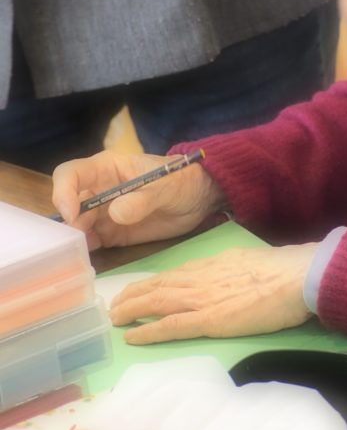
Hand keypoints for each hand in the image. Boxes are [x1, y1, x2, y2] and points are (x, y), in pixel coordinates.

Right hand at [51, 150, 224, 249]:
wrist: (200, 197)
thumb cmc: (182, 180)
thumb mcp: (166, 187)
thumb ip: (142, 199)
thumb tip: (115, 212)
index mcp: (108, 168)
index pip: (70, 174)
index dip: (63, 192)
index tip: (71, 214)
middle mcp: (99, 190)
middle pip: (68, 204)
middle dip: (68, 224)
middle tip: (78, 243)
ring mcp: (104, 213)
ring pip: (76, 226)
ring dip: (74, 240)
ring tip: (80, 255)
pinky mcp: (112, 233)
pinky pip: (90, 242)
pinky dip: (85, 251)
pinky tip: (88, 261)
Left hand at [108, 244, 317, 343]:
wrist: (295, 276)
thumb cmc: (282, 270)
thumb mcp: (248, 259)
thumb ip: (229, 268)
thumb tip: (222, 275)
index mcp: (213, 263)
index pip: (174, 273)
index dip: (152, 282)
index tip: (137, 289)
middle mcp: (201, 277)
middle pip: (158, 285)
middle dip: (133, 295)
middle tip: (114, 305)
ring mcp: (203, 298)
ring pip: (157, 302)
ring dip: (132, 309)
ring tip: (114, 318)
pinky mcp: (209, 320)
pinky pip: (171, 326)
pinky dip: (149, 330)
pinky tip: (132, 336)